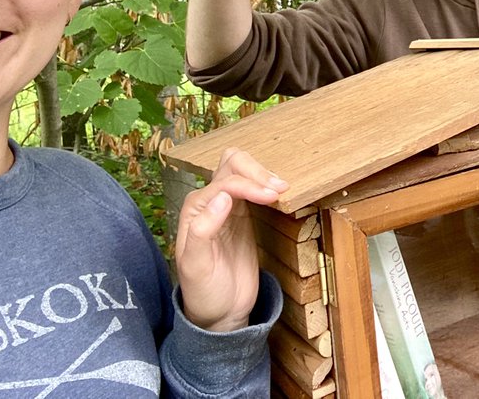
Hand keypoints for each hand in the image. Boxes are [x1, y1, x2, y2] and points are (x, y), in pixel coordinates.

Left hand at [174, 147, 287, 331]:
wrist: (219, 314)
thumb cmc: (203, 292)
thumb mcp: (197, 267)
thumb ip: (204, 230)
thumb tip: (222, 196)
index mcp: (195, 209)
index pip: (225, 183)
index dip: (249, 185)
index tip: (272, 197)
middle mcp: (209, 202)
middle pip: (232, 164)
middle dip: (257, 171)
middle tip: (280, 189)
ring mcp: (228, 207)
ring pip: (243, 170)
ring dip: (263, 174)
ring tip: (283, 189)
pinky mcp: (244, 216)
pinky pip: (255, 189)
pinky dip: (268, 185)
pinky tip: (281, 195)